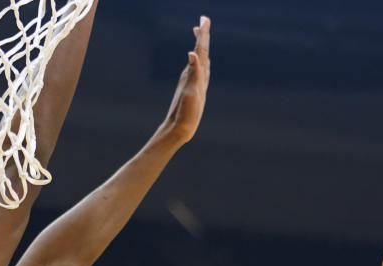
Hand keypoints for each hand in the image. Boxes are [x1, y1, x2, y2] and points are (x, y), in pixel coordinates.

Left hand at [157, 16, 210, 144]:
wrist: (179, 128)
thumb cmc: (184, 113)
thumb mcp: (189, 91)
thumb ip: (192, 72)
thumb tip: (192, 53)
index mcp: (193, 73)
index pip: (200, 49)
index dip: (202, 35)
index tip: (203, 20)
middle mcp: (194, 75)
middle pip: (200, 50)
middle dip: (203, 35)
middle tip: (204, 19)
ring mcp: (194, 82)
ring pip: (200, 59)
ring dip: (201, 45)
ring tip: (201, 33)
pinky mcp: (195, 90)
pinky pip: (198, 71)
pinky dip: (198, 61)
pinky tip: (195, 57)